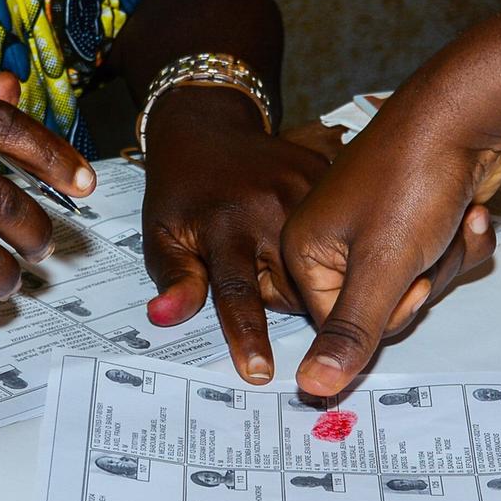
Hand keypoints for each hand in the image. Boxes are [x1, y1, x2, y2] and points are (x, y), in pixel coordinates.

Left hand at [140, 90, 330, 383]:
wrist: (208, 127)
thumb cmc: (181, 189)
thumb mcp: (161, 233)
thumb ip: (174, 278)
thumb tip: (165, 317)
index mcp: (226, 225)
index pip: (237, 294)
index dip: (248, 336)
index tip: (260, 373)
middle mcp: (270, 208)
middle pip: (292, 288)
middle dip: (277, 295)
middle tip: (254, 269)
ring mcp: (306, 189)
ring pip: (321, 265)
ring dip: (302, 272)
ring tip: (273, 248)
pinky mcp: (328, 177)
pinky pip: (339, 232)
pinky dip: (328, 243)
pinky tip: (314, 233)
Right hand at [282, 110, 500, 396]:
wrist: (467, 113)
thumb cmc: (413, 178)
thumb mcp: (383, 266)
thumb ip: (352, 331)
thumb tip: (311, 389)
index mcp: (306, 252)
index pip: (343, 326)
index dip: (388, 309)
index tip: (408, 276)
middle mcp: (335, 240)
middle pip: (385, 307)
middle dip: (425, 279)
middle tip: (430, 241)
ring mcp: (378, 228)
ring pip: (420, 283)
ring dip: (450, 257)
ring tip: (455, 216)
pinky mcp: (416, 217)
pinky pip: (442, 257)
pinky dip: (464, 238)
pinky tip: (471, 210)